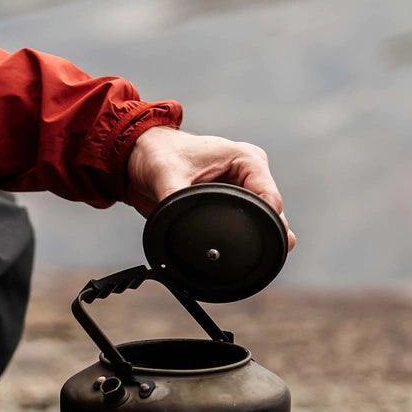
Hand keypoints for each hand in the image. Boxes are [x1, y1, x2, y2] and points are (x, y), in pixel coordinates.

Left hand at [127, 127, 294, 249]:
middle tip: (250, 255)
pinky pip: (246, 226)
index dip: (267, 224)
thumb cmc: (157, 154)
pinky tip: (237, 254)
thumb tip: (181, 230)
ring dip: (254, 238)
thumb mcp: (166, 176)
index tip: (254, 243)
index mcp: (246, 160)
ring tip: (243, 256)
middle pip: (272, 215)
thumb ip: (176, 201)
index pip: (271, 199)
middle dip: (264, 234)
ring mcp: (242, 191)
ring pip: (262, 223)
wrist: (140, 157)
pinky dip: (243, 239)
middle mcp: (250, 175)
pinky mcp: (230, 205)